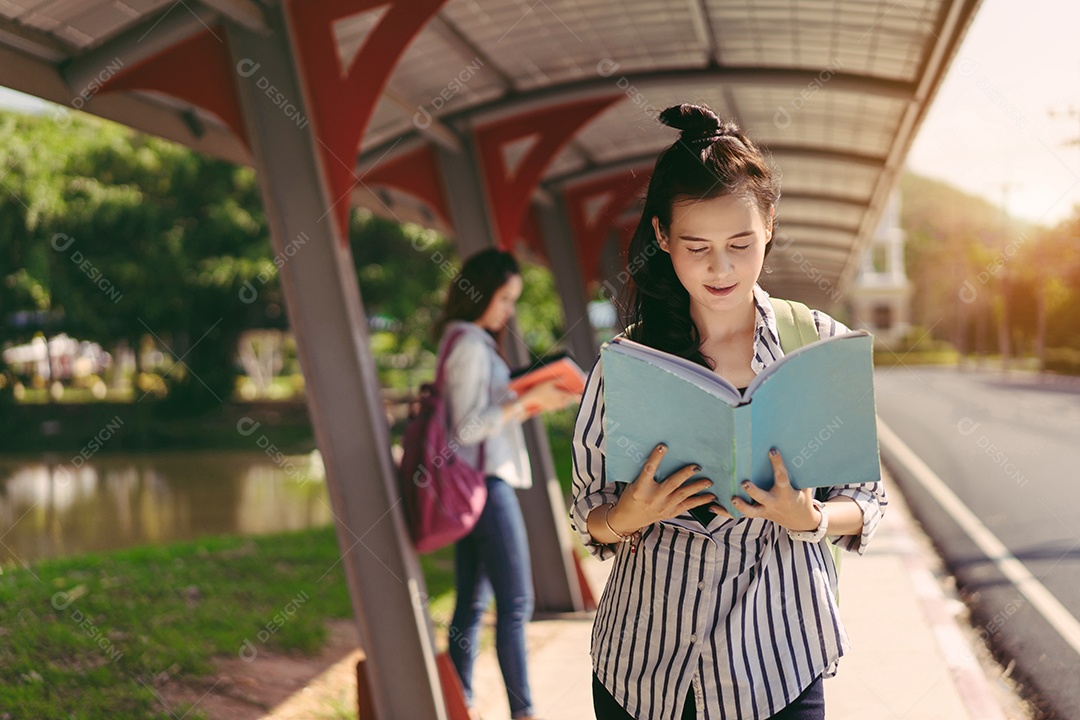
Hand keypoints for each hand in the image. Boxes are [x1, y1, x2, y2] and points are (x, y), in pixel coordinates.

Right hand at [518, 378, 579, 414]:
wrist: (529, 401)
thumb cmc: (538, 390)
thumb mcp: (548, 382)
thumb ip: (557, 379)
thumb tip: (565, 377)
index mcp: (561, 396)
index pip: (573, 396)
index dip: (578, 396)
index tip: (582, 396)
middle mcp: (560, 402)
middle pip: (568, 399)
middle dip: (569, 395)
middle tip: (568, 391)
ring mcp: (555, 406)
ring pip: (563, 403)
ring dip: (563, 399)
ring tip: (559, 393)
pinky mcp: (551, 408)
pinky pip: (557, 405)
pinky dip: (557, 401)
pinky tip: (552, 397)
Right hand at [607, 443, 729, 534]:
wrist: (629, 518)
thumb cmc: (631, 496)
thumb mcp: (634, 483)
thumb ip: (646, 474)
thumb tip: (662, 456)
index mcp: (640, 488)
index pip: (649, 470)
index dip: (656, 458)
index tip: (663, 446)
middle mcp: (652, 498)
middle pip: (672, 484)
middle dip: (685, 474)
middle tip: (697, 466)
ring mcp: (662, 507)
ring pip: (683, 495)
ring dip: (697, 487)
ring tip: (709, 481)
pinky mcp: (669, 513)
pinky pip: (687, 506)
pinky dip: (699, 501)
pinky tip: (710, 496)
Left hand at [730, 448, 821, 531]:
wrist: (800, 521)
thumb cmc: (801, 497)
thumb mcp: (803, 487)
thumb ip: (797, 473)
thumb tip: (793, 451)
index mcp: (786, 493)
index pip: (782, 477)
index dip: (778, 464)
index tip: (772, 451)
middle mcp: (773, 503)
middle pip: (762, 498)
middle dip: (753, 491)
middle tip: (744, 483)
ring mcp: (764, 510)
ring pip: (750, 511)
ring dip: (740, 506)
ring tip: (731, 498)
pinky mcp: (757, 514)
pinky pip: (740, 515)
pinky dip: (726, 512)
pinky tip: (712, 507)